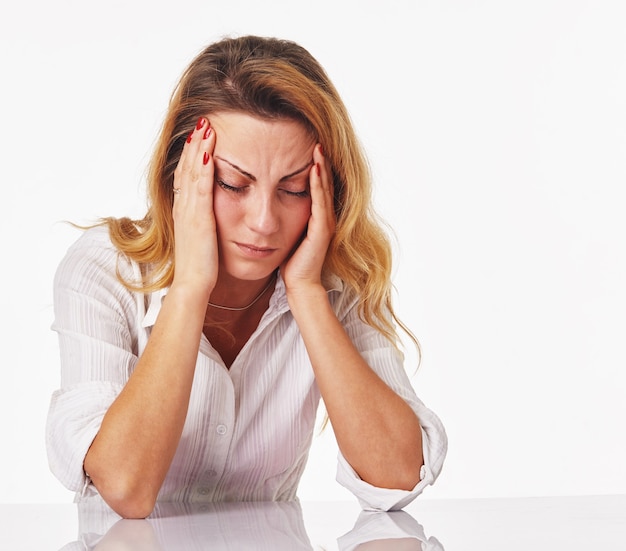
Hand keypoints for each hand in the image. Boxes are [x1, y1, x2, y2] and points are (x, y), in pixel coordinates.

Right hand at [171, 117, 217, 297]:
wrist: (193, 285)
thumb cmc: (199, 267)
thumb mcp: (200, 239)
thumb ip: (202, 224)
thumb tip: (209, 216)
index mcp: (185, 212)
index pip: (186, 176)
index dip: (191, 155)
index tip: (199, 136)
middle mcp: (184, 207)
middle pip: (187, 168)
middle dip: (194, 144)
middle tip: (202, 121)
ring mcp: (189, 212)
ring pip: (193, 172)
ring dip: (199, 148)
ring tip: (206, 126)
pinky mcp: (199, 218)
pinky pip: (202, 187)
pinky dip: (205, 167)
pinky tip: (211, 152)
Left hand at [282, 144, 335, 294]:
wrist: (300, 284)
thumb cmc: (290, 261)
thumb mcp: (286, 232)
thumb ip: (283, 215)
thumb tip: (268, 199)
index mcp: (315, 216)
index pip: (315, 185)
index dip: (314, 166)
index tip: (306, 144)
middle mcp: (324, 216)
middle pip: (323, 182)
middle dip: (320, 160)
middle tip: (316, 137)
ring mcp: (325, 222)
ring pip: (324, 189)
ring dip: (322, 167)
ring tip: (318, 147)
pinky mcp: (322, 230)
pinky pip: (320, 202)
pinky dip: (318, 185)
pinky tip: (315, 169)